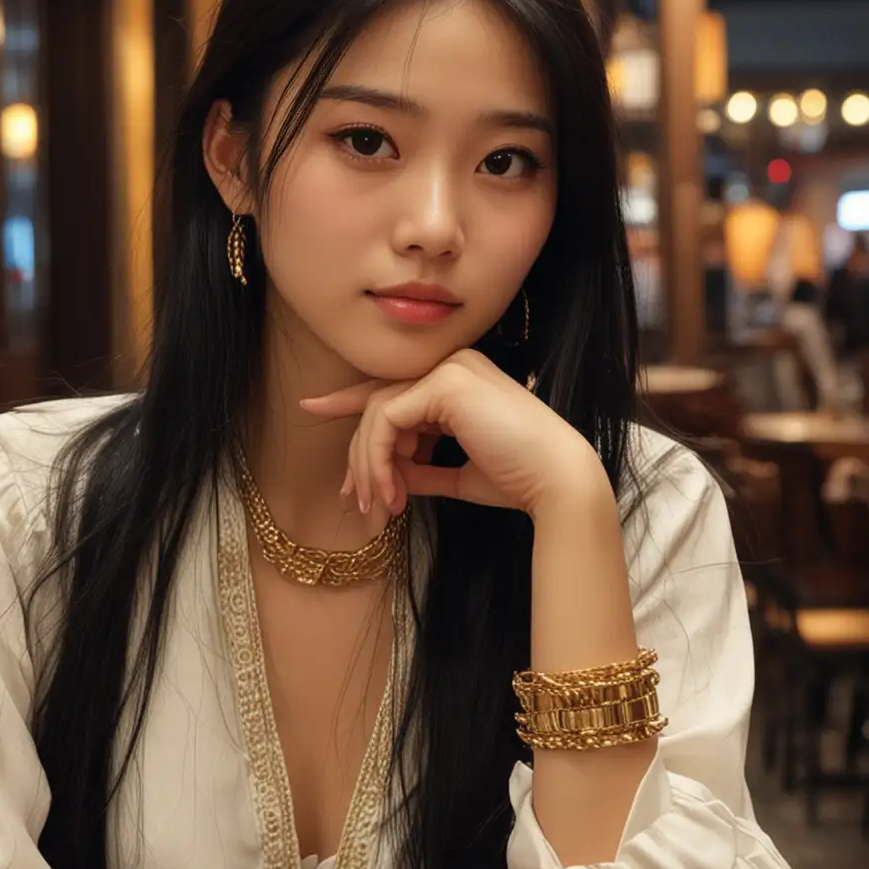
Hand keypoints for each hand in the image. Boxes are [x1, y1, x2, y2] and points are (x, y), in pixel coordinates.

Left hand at [299, 349, 603, 518]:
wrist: (557, 481)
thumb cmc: (518, 479)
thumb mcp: (458, 473)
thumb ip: (422, 469)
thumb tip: (388, 479)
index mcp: (459, 379)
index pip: (393, 387)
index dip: (349, 401)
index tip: (311, 409)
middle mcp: (453, 363)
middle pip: (379, 402)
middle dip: (358, 454)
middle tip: (354, 498)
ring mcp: (449, 368)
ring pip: (377, 412)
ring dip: (368, 465)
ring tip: (376, 505)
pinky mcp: (446, 384)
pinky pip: (388, 420)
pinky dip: (379, 459)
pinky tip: (390, 492)